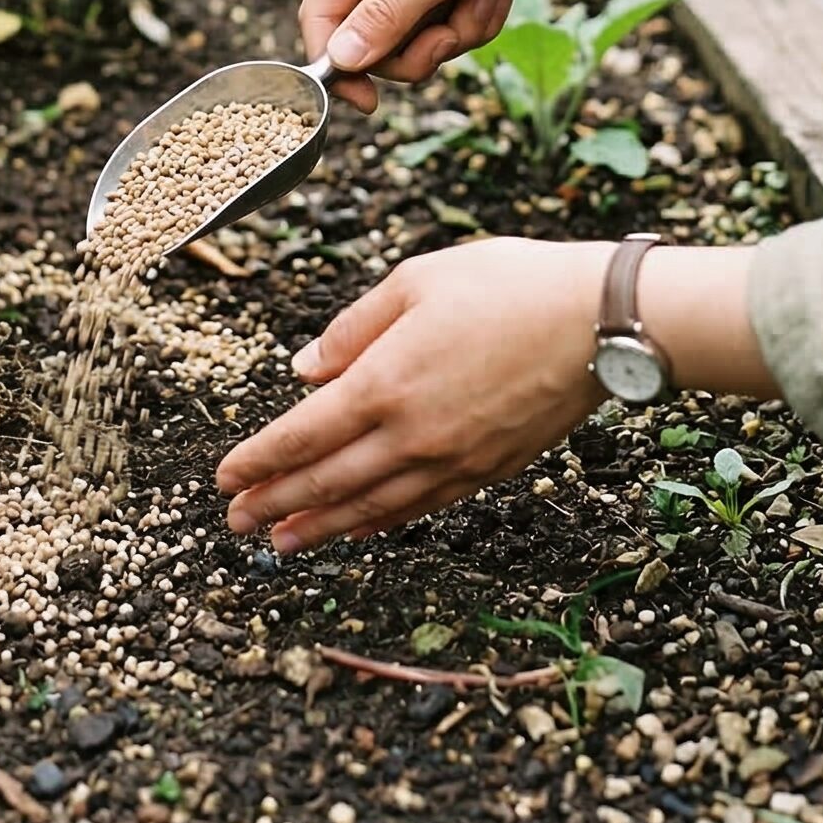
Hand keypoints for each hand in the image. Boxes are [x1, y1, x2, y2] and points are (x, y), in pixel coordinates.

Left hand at [215, 237, 611, 551]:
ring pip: (370, 506)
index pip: (303, 434)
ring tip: (281, 543)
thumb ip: (353, 328)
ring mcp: (452, 460)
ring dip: (319, 527)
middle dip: (275, 505)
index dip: (258, 460)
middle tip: (235, 523)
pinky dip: (380, 522)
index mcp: (385, 380)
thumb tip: (305, 371)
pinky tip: (358, 528)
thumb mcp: (417, 279)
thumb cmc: (509, 286)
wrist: (599, 323)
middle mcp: (412, 432)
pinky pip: (420, 508)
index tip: (224, 477)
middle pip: (327, 481)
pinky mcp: (488, 471)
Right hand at [302, 0, 571, 112]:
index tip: (368, 101)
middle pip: (369, 42)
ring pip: (411, 44)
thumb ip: (385, 16)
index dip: (338, 64)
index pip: (320, 16)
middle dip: (418, 48)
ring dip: (454, 34)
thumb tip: (339, 60)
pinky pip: (442, 33)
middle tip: (452, 34)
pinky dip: (472, 23)